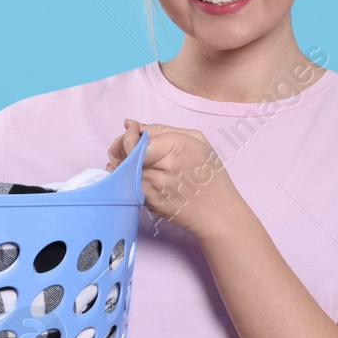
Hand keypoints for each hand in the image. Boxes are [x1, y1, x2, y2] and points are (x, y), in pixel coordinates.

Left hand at [105, 118, 242, 239]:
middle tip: (127, 144)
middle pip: (126, 155)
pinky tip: (135, 174)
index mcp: (178, 148)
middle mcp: (164, 169)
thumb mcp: (196, 140)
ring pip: (123, 170)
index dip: (128, 136)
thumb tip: (130, 124)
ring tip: (132, 159)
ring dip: (122, 163)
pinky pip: (127, 185)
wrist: (217, 212)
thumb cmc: (210, 173)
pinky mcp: (149, 203)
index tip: (132, 132)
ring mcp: (154, 188)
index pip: (136, 142)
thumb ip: (161, 129)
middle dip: (121, 147)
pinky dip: (126, 177)